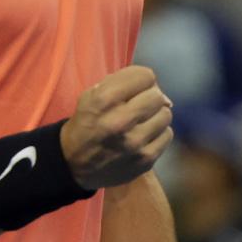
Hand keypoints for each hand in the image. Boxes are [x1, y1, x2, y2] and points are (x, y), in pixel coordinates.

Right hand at [61, 65, 172, 189]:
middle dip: (149, 97)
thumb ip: (120, 83)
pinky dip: (158, 133)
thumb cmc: (85, 124)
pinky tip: (146, 136)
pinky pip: (167, 135)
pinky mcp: (145, 159)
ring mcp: (135, 143)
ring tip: (143, 121)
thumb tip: (155, 86)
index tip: (135, 88)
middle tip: (140, 105)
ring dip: (155, 115)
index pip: (145, 76)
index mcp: (104, 101)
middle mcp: (120, 121)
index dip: (141, 80)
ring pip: (166, 115)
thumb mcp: (90, 95)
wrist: (74, 164)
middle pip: (157, 96)